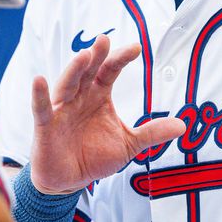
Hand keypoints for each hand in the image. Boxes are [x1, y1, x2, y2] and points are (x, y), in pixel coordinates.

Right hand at [30, 35, 184, 194]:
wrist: (68, 180)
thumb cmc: (93, 157)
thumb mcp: (128, 144)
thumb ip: (151, 133)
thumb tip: (182, 125)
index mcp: (98, 97)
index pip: (110, 72)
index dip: (121, 60)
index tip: (137, 49)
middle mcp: (79, 98)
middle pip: (88, 72)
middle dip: (96, 56)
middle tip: (104, 41)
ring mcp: (61, 109)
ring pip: (67, 85)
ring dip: (74, 70)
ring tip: (83, 56)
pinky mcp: (46, 125)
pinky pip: (42, 108)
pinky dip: (39, 95)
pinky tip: (39, 80)